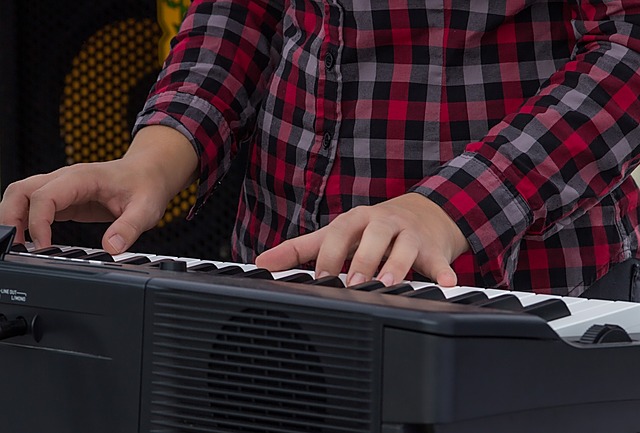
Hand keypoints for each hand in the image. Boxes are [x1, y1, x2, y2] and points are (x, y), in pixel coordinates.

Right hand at [0, 125, 197, 253]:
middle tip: (17, 248)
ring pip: (21, 195)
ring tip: (19, 246)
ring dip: (13, 218)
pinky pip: (35, 205)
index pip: (44, 197)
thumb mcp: (146, 209)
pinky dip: (25, 220)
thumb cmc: (147, 185)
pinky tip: (31, 241)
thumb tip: (111, 248)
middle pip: (20, 191)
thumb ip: (129, 227)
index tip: (43, 248)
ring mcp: (62, 187)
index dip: (38, 223)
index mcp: (81, 178)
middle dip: (11, 218)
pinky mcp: (64, 198)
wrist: (151, 173)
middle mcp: (66, 179)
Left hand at [255, 192, 469, 286]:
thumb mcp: (338, 234)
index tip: (320, 280)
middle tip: (354, 284)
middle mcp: (384, 222)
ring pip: (406, 247)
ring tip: (390, 283)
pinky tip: (448, 283)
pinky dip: (444, 272)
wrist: (424, 214)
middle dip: (364, 259)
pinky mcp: (435, 249)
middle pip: (374, 235)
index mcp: (357, 219)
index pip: (340, 232)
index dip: (329, 255)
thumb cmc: (373, 230)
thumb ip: (301, 249)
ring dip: (398, 265)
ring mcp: (411, 234)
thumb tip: (261, 263)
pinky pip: (440, 260)